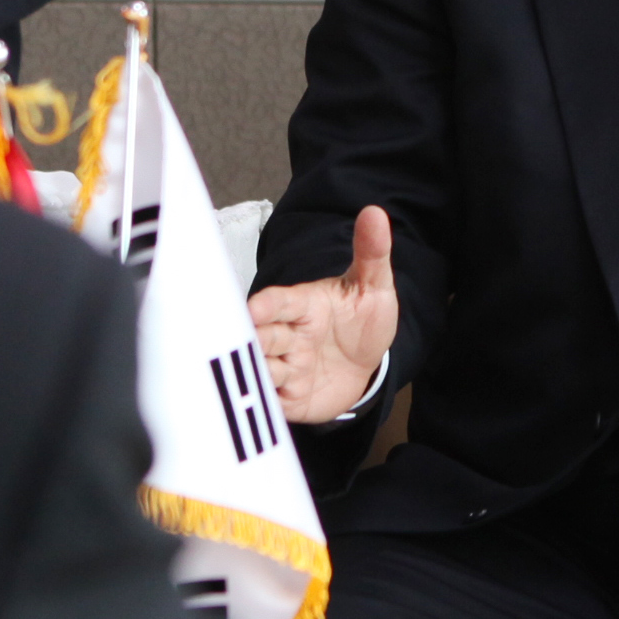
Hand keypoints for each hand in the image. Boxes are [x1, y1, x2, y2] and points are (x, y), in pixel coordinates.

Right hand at [248, 205, 399, 423]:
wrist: (365, 368)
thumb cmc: (362, 321)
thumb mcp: (373, 288)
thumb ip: (372, 253)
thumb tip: (375, 212)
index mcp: (305, 305)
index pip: (281, 301)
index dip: (267, 305)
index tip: (253, 307)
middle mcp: (289, 335)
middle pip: (263, 336)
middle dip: (253, 338)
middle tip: (242, 341)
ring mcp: (287, 367)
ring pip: (262, 368)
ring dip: (255, 372)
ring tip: (251, 375)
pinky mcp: (288, 398)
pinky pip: (269, 402)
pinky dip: (260, 404)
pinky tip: (255, 406)